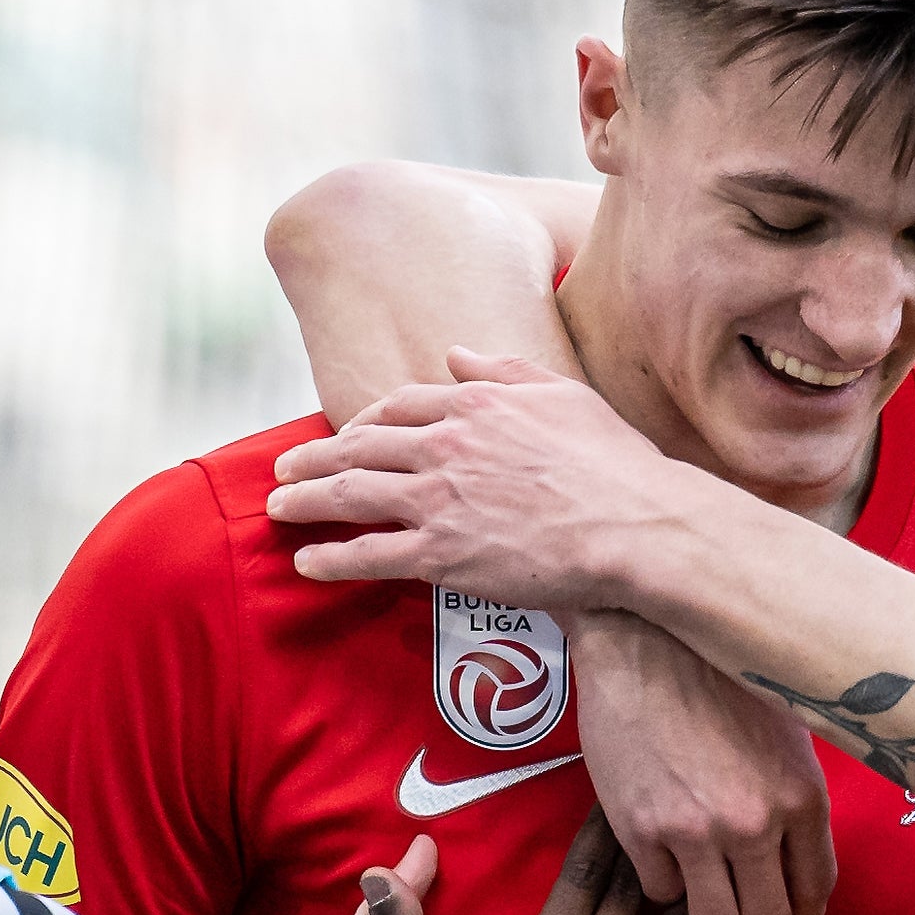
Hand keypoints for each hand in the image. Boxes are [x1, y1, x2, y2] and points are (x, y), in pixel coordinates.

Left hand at [268, 350, 714, 607]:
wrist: (636, 526)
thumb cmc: (615, 463)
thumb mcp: (563, 394)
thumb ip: (503, 369)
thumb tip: (456, 354)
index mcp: (474, 405)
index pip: (398, 406)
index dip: (364, 420)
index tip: (347, 432)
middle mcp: (445, 448)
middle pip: (359, 446)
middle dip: (313, 457)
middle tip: (284, 468)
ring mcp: (439, 502)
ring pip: (351, 495)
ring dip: (305, 500)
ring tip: (277, 506)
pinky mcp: (442, 555)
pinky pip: (370, 555)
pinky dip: (331, 558)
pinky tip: (307, 561)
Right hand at [571, 613, 835, 914]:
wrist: (644, 640)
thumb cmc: (719, 674)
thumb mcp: (785, 730)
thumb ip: (794, 795)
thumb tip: (797, 852)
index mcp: (801, 797)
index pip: (816, 891)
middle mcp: (754, 824)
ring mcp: (695, 832)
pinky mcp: (641, 831)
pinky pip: (659, 891)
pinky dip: (665, 891)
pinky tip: (666, 873)